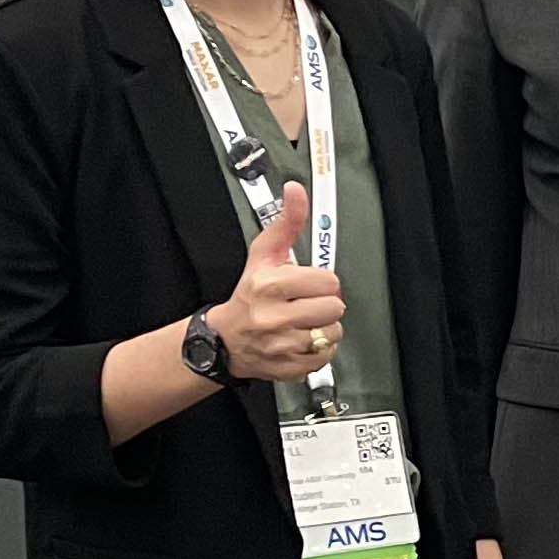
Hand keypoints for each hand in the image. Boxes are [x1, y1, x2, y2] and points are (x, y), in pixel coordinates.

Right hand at [209, 188, 344, 379]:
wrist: (224, 339)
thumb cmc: (248, 294)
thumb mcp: (263, 254)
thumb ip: (285, 223)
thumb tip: (295, 191)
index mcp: (270, 286)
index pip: (327, 282)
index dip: (322, 282)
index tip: (308, 284)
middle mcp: (274, 317)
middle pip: (334, 308)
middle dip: (325, 304)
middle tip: (306, 303)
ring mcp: (281, 345)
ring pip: (333, 333)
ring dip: (324, 328)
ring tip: (304, 322)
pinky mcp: (288, 367)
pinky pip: (326, 357)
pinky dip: (319, 350)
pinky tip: (301, 339)